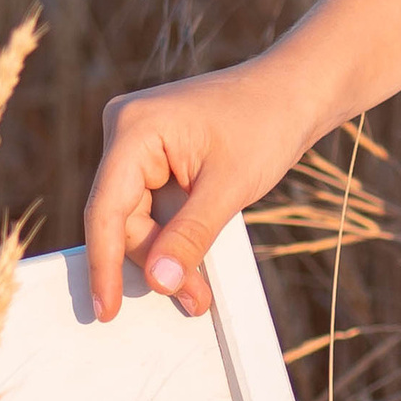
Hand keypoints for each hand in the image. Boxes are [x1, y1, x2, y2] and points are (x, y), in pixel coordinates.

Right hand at [83, 47, 320, 318]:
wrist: (296, 91)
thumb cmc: (267, 124)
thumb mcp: (229, 188)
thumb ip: (190, 236)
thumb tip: (158, 281)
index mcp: (134, 129)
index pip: (105, 209)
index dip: (104, 264)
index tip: (106, 309)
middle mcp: (126, 131)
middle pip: (122, 218)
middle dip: (155, 262)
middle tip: (193, 300)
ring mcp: (140, 143)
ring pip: (139, 218)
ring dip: (168, 254)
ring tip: (199, 291)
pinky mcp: (157, 155)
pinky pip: (154, 207)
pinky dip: (175, 236)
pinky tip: (195, 264)